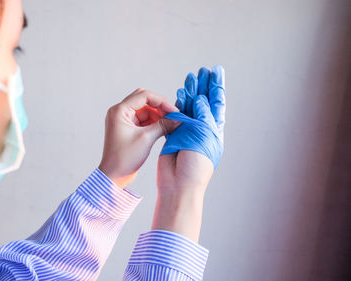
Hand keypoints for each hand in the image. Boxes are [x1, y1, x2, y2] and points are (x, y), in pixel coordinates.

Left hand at [99, 88, 179, 188]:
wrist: (113, 175)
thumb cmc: (124, 158)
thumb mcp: (146, 139)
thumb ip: (163, 126)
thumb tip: (178, 119)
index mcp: (119, 111)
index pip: (144, 96)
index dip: (162, 101)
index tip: (175, 111)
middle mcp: (119, 112)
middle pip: (144, 100)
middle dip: (160, 106)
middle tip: (173, 116)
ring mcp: (123, 120)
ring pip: (145, 109)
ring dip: (158, 115)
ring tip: (171, 124)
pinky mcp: (128, 128)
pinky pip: (144, 119)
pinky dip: (154, 122)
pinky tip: (164, 128)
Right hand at [152, 66, 225, 241]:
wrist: (178, 184)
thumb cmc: (195, 165)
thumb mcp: (203, 137)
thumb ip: (202, 116)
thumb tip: (200, 100)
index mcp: (214, 130)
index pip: (217, 104)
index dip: (217, 87)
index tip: (216, 71)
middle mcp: (202, 129)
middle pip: (204, 102)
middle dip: (204, 86)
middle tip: (203, 70)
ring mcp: (187, 131)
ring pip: (189, 107)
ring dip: (190, 92)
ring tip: (191, 77)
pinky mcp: (174, 134)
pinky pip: (176, 116)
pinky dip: (178, 104)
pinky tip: (180, 93)